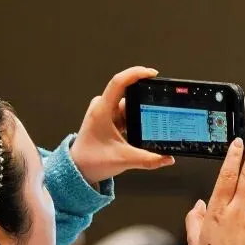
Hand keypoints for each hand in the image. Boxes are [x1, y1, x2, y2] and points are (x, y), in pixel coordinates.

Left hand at [70, 66, 175, 184]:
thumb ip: (148, 160)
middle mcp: (102, 108)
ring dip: (138, 113)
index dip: (137, 74)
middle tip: (159, 107)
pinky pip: (124, 114)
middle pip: (127, 95)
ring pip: (126, 106)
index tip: (153, 74)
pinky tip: (142, 128)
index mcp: (102, 111)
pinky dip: (133, 119)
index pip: (120, 82)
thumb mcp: (123, 159)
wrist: (77, 170)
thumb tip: (168, 158)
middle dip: (143, 101)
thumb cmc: (92, 161)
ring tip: (150, 124)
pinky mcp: (106, 121)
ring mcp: (104, 114)